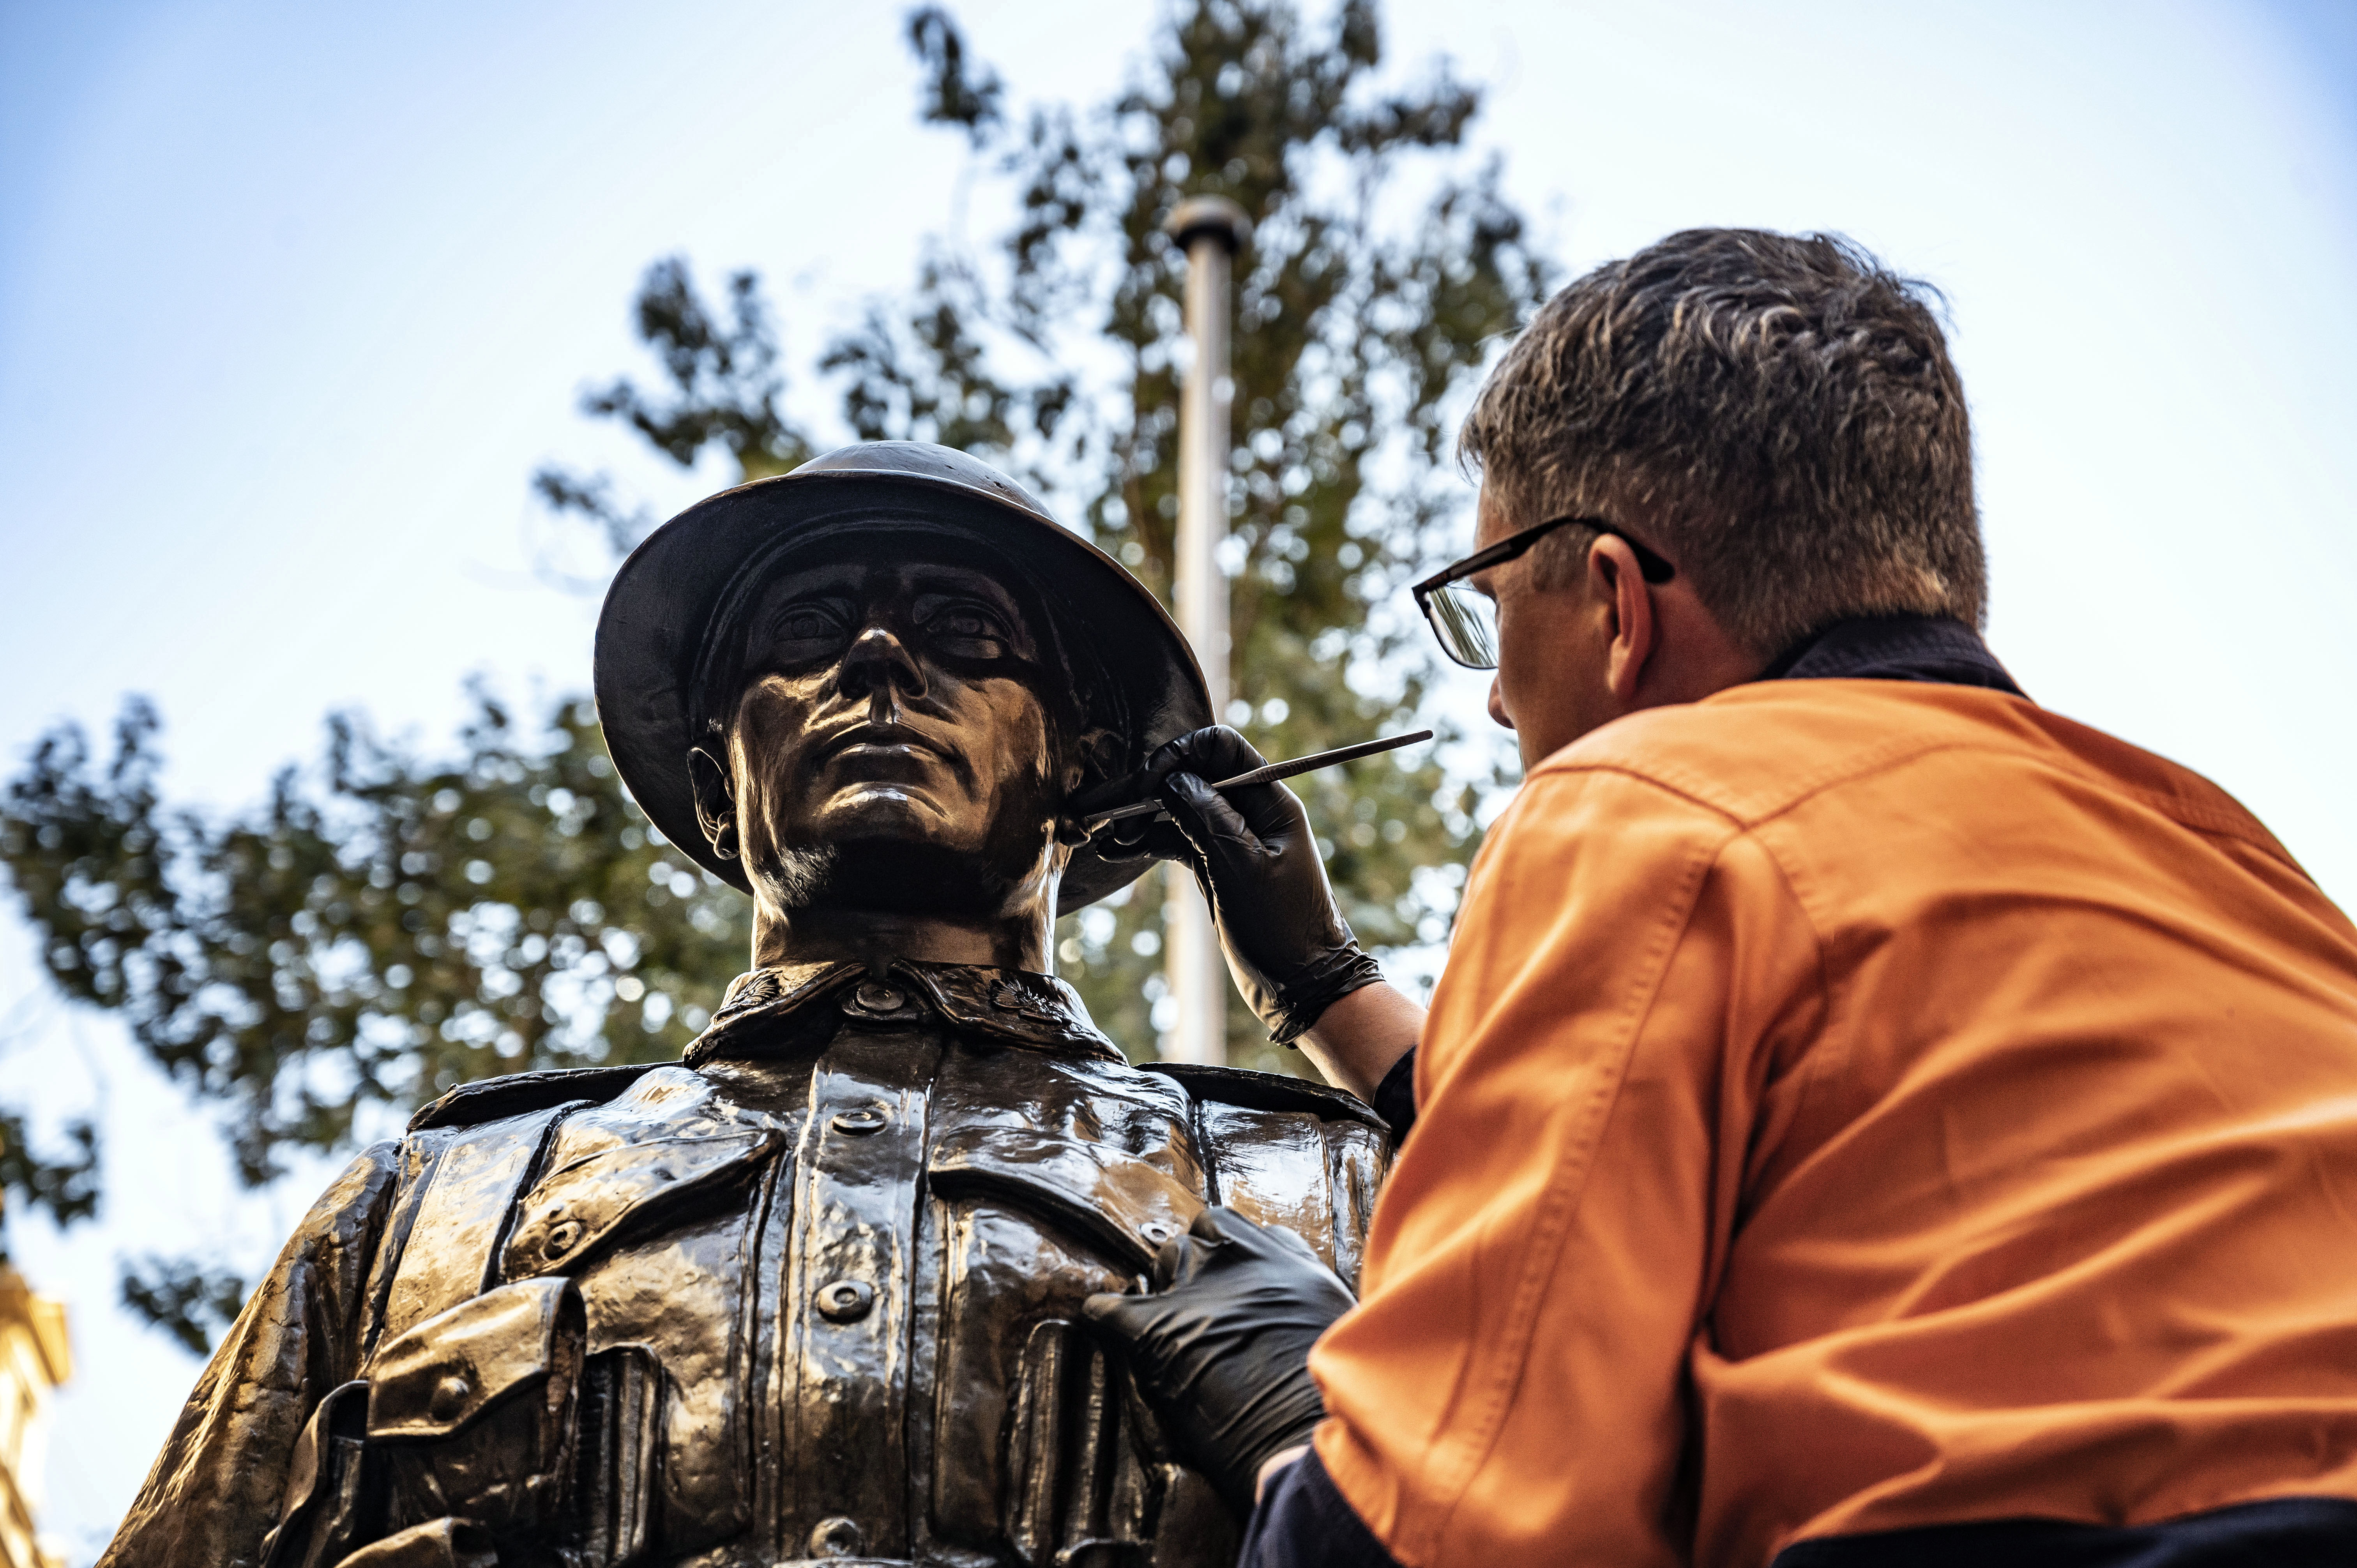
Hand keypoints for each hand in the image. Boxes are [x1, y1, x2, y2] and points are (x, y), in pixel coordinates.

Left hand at [1082, 1208, 1354, 1513]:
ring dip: (1163, 1288)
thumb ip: (1307, 1290)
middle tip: (1199, 1310)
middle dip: (1193, 1267)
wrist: (1301, 1434)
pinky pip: (1108, 1308)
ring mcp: (1192, 1291)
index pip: (1237, 1229)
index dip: (1226, 1253)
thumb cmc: (1328, 1392)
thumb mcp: (1335, 1320)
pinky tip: (1106, 1326)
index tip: (1227, 1280)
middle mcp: (1234, 1263)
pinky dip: (1104, 1318)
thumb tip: (1292, 1287)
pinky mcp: (1152, 1329)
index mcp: (1281, 1261)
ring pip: (1161, 1260)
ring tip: (1170, 1324)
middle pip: (1196, 1240)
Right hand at [1096, 726, 1384, 1042]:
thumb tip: (1170, 779)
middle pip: (1194, 776)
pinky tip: (1119, 848)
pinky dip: (1149, 841)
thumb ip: (1206, 817)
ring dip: (1143, 816)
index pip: (1221, 748)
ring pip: (1180, 808)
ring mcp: (1233, 838)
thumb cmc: (1283, 928)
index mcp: (1270, 801)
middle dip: (1151, 786)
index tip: (1148, 784)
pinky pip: (1178, 839)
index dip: (1179, 755)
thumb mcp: (1240, 867)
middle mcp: (1252, 812)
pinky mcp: (1217, 865)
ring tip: (1109, 835)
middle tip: (1112, 810)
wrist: (1303, 985)